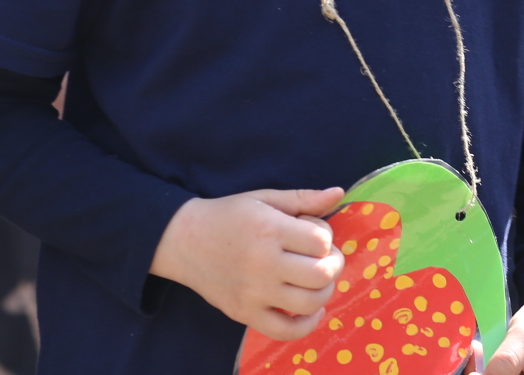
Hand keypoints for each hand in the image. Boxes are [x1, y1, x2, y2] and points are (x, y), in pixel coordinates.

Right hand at [151, 187, 346, 338]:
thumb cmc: (228, 216)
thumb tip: (339, 193)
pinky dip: (308, 325)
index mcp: (269, 229)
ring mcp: (254, 293)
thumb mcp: (264, 199)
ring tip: (316, 280)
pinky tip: (311, 310)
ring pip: (310, 303)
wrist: (184, 241)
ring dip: (324, 292)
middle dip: (333, 264)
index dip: (326, 237)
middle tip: (323, 258)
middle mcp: (263, 263)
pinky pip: (286, 331)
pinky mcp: (245, 314)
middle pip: (322, 274)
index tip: (313, 234)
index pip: (320, 241)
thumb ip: (303, 198)